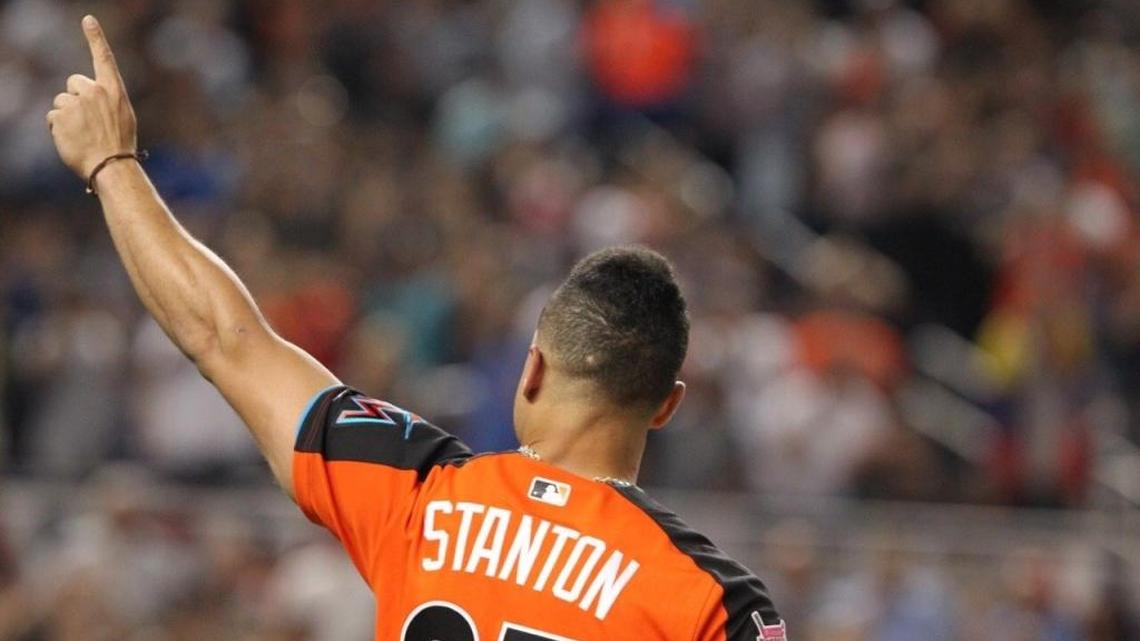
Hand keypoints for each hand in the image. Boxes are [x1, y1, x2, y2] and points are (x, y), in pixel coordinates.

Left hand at [47, 15, 137, 180]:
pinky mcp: (60, 115)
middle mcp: (94, 92)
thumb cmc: (119, 145)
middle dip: (75, 98)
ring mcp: (76, 103)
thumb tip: (84, 95)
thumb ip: (106, 100)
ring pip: (61, 101)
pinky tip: (72, 139)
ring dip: (66, 115)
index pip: (104, 58)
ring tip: (81, 134)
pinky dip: (58, 128)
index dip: (96, 37)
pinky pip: (53, 117)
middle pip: (74, 83)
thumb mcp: (123, 117)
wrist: (111, 166)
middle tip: (87, 121)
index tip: (87, 19)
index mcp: (114, 91)